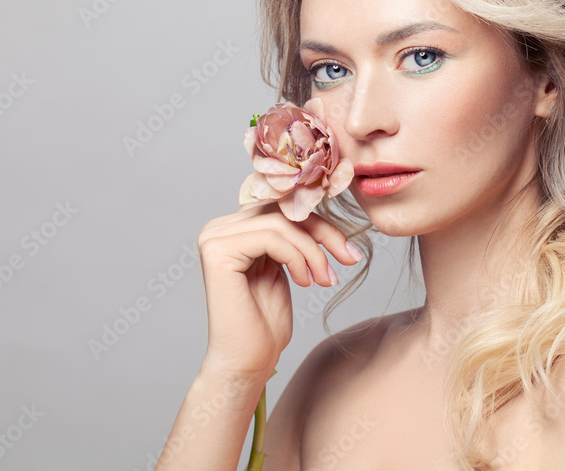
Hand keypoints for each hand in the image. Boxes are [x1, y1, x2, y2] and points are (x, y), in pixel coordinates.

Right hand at [194, 201, 361, 379]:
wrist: (247, 362)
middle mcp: (218, 228)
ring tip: (324, 279)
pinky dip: (297, 257)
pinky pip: (272, 237)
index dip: (321, 224)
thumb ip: (291, 236)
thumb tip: (319, 203)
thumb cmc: (266, 322)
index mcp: (233, 229)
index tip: (350, 251)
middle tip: (349, 259)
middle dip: (323, 234)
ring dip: (313, 251)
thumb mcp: (287, 266)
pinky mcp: (217, 251)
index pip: (283, 209)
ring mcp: (214, 238)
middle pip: (283, 211)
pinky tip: (304, 282)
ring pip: (281, 223)